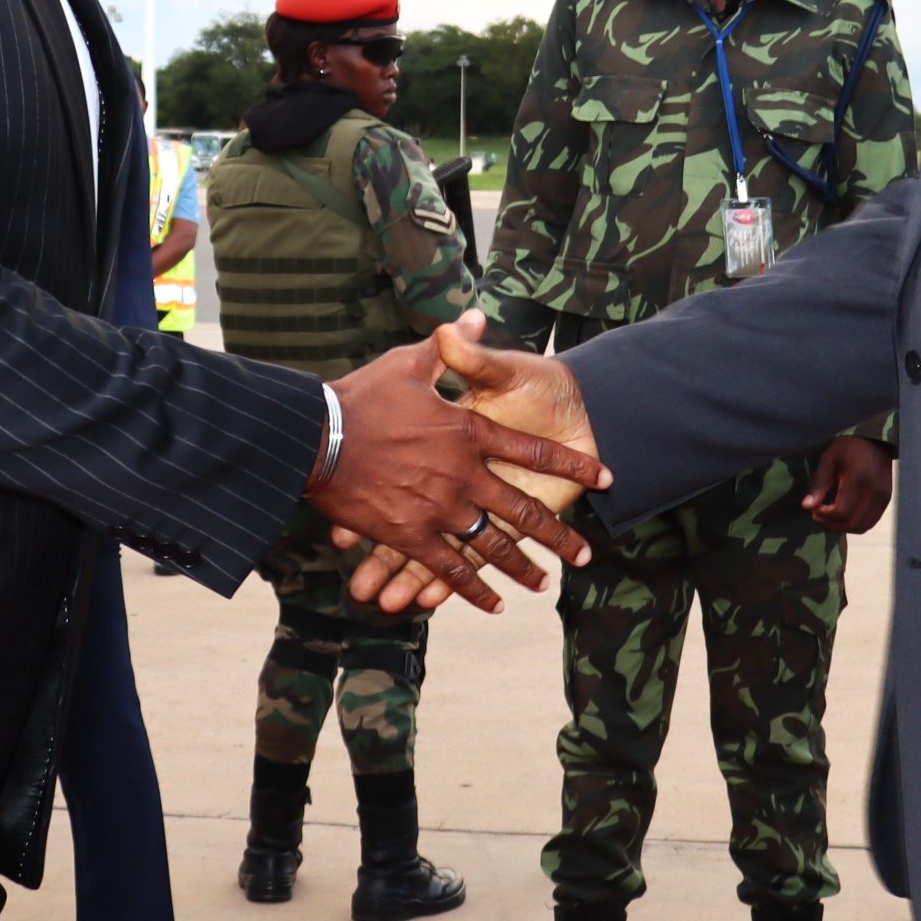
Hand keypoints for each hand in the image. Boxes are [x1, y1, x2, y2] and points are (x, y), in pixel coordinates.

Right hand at [307, 321, 607, 614]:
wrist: (315, 436)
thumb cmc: (361, 395)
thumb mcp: (410, 362)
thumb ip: (453, 348)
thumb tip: (477, 316)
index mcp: (469, 431)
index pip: (533, 451)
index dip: (571, 462)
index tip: (605, 475)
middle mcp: (463, 474)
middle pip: (522, 510)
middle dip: (557, 534)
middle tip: (584, 553)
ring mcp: (439, 509)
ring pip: (492, 546)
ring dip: (521, 567)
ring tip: (546, 582)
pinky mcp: (410, 535)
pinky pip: (449, 566)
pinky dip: (470, 588)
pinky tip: (493, 603)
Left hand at [801, 436, 892, 532]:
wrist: (876, 440)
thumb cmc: (849, 447)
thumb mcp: (829, 459)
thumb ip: (819, 484)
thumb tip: (807, 506)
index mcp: (859, 479)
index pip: (842, 512)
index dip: (825, 516)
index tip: (813, 508)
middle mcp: (875, 492)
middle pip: (853, 524)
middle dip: (832, 524)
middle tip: (818, 515)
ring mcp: (884, 497)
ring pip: (863, 526)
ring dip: (843, 527)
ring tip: (829, 516)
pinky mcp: (886, 500)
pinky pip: (870, 521)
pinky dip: (855, 523)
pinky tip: (843, 514)